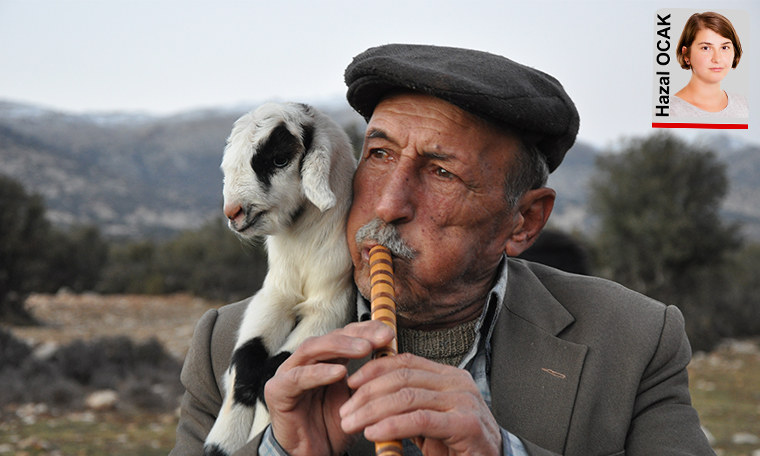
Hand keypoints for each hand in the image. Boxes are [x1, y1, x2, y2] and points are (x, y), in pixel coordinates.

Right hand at [264, 321, 394, 455]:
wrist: (313, 455)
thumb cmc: (332, 427)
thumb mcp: (357, 399)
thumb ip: (367, 378)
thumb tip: (393, 357)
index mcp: (324, 360)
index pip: (344, 335)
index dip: (366, 330)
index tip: (389, 333)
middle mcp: (305, 361)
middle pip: (329, 336)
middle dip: (356, 335)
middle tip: (380, 337)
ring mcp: (288, 373)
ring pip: (312, 349)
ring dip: (340, 346)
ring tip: (364, 349)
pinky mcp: (277, 391)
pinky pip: (297, 377)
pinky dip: (319, 373)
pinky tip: (339, 372)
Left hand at [339, 353, 501, 455]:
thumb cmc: (459, 446)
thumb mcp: (429, 421)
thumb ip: (407, 407)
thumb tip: (368, 400)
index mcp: (449, 376)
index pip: (405, 361)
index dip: (374, 368)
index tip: (351, 383)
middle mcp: (458, 383)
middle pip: (402, 377)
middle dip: (367, 392)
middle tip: (346, 410)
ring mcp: (464, 401)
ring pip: (407, 396)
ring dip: (372, 410)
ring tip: (352, 423)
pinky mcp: (466, 424)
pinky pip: (420, 419)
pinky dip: (391, 425)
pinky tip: (374, 433)